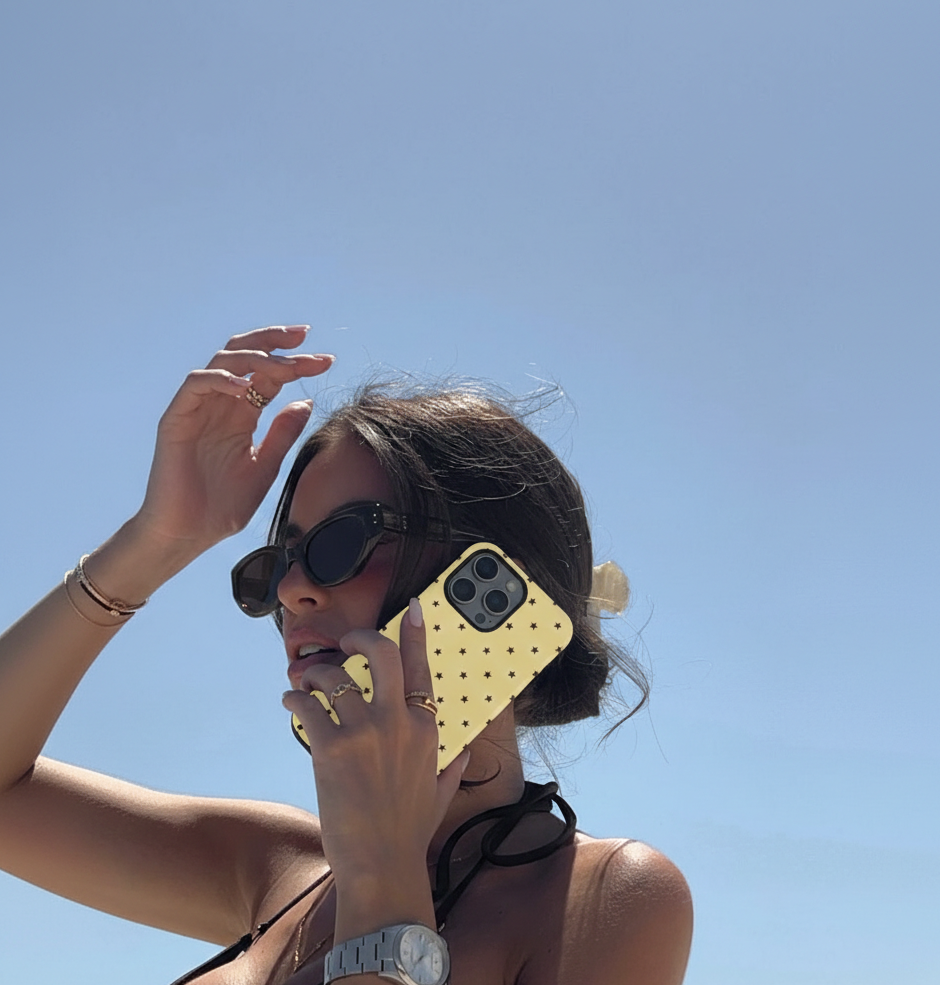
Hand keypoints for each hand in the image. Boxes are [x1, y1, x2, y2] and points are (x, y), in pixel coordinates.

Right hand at [134, 326, 332, 557]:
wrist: (189, 534)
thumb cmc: (224, 505)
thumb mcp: (266, 465)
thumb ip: (283, 433)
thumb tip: (308, 401)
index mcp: (242, 414)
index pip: (270, 375)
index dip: (297, 364)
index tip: (326, 361)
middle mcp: (220, 404)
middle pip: (246, 355)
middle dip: (275, 341)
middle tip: (304, 336)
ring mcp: (197, 408)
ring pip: (223, 361)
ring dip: (255, 356)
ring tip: (283, 363)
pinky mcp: (176, 418)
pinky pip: (196, 384)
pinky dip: (221, 379)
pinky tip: (247, 388)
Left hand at [282, 600, 468, 881]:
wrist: (382, 866)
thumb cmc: (409, 833)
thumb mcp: (440, 793)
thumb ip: (452, 767)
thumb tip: (463, 752)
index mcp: (425, 727)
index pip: (421, 667)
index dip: (415, 632)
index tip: (409, 608)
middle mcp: (397, 721)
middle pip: (381, 653)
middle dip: (359, 638)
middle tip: (346, 643)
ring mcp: (365, 732)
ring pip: (335, 676)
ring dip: (316, 673)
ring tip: (306, 683)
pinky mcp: (331, 748)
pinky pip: (308, 705)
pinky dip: (295, 698)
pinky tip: (291, 702)